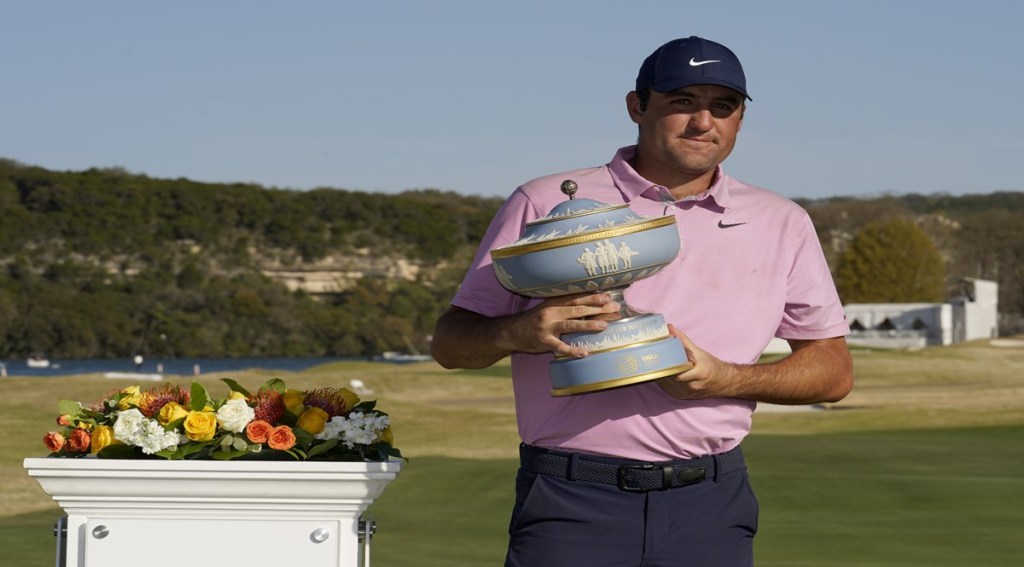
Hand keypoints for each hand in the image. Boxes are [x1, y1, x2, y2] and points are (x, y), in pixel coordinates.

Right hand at [499, 292, 620, 357]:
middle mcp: (551, 312)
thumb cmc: (534, 320)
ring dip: (589, 325)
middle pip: (577, 309)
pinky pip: (560, 347)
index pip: (576, 298)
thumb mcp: (548, 308)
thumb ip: (564, 306)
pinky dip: (572, 350)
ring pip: (571, 325)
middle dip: (597, 309)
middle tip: (614, 309)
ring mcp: (547, 327)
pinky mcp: (543, 341)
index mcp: (554, 302)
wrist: (512, 332)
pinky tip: (584, 353)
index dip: (593, 297)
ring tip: (604, 325)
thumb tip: (589, 306)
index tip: (608, 297)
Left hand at [656, 324, 738, 399]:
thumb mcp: (699, 352)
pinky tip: (658, 370)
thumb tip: (670, 328)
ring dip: (658, 372)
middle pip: (668, 376)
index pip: (676, 371)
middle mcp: (691, 386)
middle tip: (649, 356)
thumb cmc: (713, 367)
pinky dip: (661, 378)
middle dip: (658, 366)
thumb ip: (683, 340)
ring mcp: (684, 393)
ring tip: (651, 362)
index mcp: (699, 374)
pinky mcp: (680, 396)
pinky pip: (666, 387)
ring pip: (664, 382)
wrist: (724, 384)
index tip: (655, 355)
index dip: (665, 364)